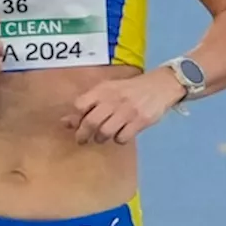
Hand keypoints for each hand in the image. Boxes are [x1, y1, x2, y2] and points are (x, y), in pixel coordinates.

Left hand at [63, 66, 184, 144]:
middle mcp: (114, 99)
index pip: (80, 104)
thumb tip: (65, 122)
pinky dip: (119, 139)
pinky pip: (122, 137)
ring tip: (102, 137)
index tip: (77, 122)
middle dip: (83, 135)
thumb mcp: (108, 90)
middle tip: (82, 140)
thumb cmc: (129, 90)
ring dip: (100, 138)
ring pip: (105, 132)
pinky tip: (121, 134)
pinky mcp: (140, 120)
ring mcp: (128, 111)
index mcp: (104, 90)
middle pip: (90, 122)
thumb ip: (88, 105)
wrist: (160, 85)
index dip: (76, 116)